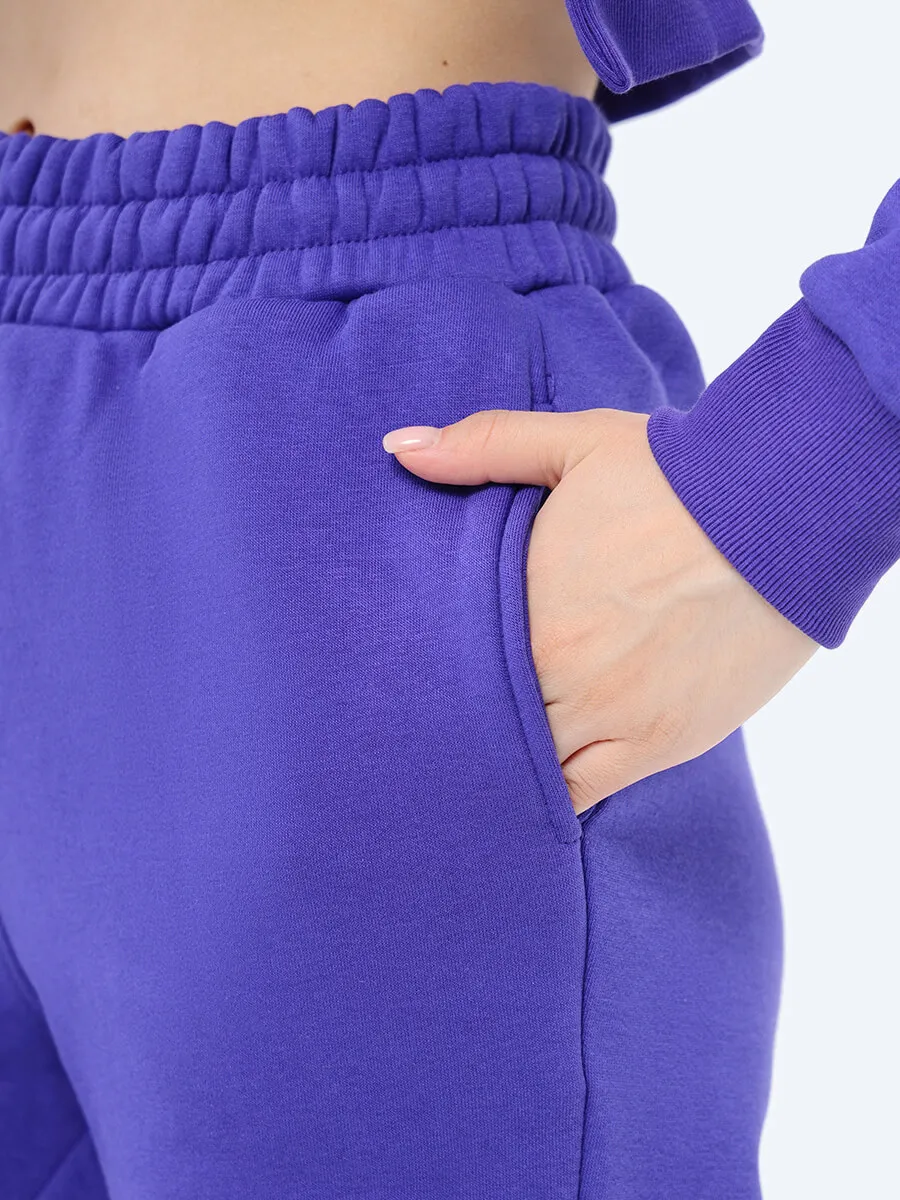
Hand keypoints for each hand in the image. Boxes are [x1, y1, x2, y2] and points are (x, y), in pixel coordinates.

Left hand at [383, 408, 818, 813]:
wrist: (781, 512)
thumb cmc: (676, 477)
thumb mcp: (573, 444)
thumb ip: (482, 448)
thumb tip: (397, 448)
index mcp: (523, 604)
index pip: (445, 657)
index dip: (426, 668)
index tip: (411, 671)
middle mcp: (555, 670)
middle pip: (479, 716)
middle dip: (460, 715)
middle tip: (434, 719)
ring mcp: (606, 715)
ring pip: (523, 763)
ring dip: (502, 757)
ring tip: (482, 751)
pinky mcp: (656, 743)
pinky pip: (582, 792)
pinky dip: (553, 792)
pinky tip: (535, 782)